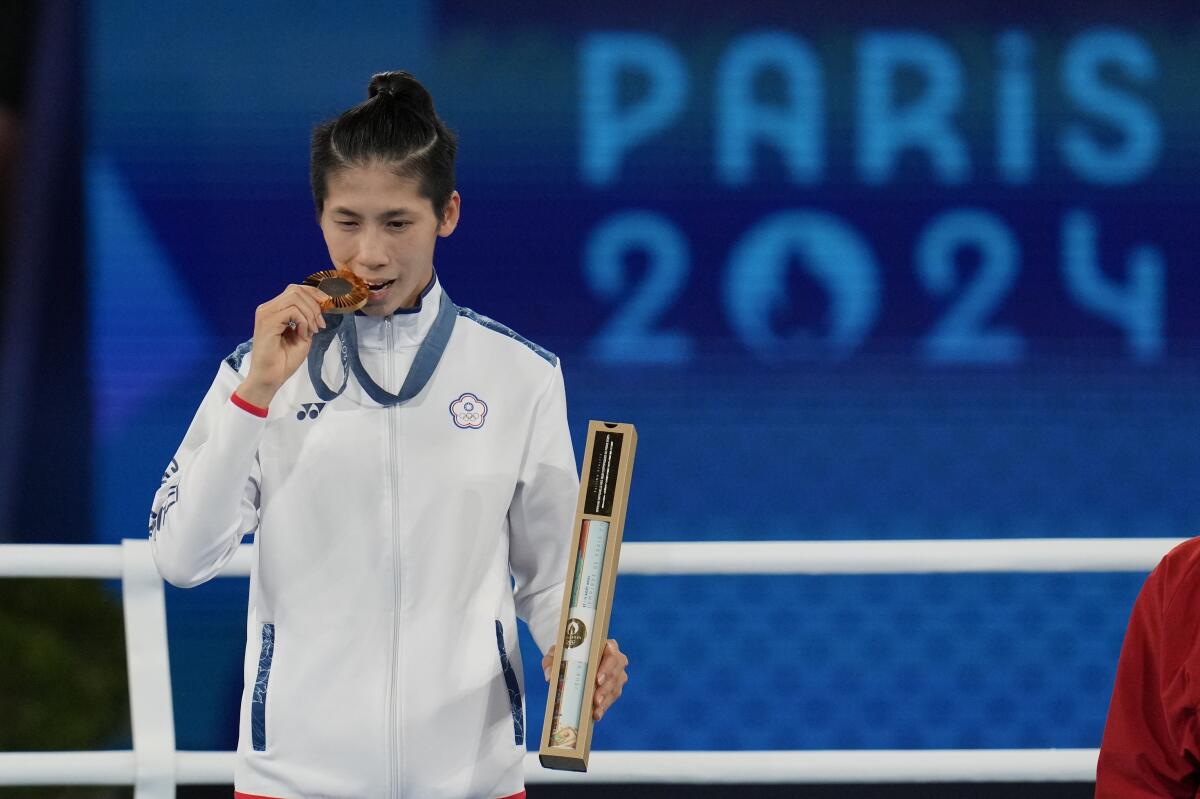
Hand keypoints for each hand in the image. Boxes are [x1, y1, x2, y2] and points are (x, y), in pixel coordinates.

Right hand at [237, 284, 328, 406]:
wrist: (271, 378)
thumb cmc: (284, 360)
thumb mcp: (302, 334)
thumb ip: (308, 319)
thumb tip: (319, 307)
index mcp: (275, 309)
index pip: (295, 290)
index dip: (314, 294)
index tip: (327, 307)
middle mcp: (268, 308)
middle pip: (296, 289)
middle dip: (314, 304)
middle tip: (320, 324)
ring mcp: (266, 313)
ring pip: (295, 297)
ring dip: (310, 313)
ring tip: (312, 331)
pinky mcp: (267, 322)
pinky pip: (292, 311)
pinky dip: (303, 322)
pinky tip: (303, 335)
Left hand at [542, 639, 628, 721]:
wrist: (571, 659)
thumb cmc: (566, 653)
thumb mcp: (556, 653)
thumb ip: (551, 662)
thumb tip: (550, 676)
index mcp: (604, 645)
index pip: (611, 653)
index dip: (607, 667)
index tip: (598, 680)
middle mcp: (615, 659)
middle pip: (616, 673)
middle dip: (606, 688)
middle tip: (596, 700)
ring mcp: (617, 674)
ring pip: (615, 687)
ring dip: (606, 700)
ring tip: (595, 710)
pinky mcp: (615, 687)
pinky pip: (612, 697)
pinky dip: (605, 706)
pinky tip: (596, 714)